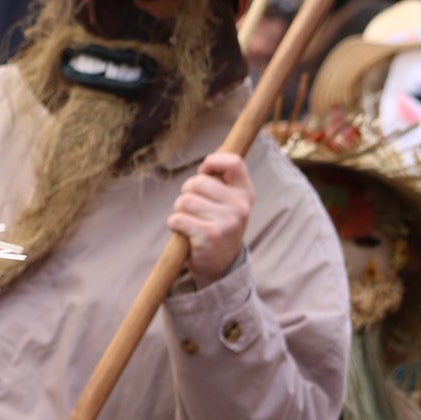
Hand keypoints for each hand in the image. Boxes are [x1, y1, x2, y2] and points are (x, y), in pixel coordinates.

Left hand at [170, 152, 252, 287]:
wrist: (220, 269)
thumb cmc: (218, 229)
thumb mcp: (229, 204)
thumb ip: (224, 181)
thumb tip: (216, 150)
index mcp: (245, 194)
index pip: (233, 162)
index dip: (212, 161)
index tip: (204, 171)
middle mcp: (239, 206)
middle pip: (198, 182)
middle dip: (187, 193)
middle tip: (194, 210)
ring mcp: (226, 222)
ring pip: (184, 201)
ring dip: (179, 212)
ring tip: (190, 223)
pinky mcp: (209, 235)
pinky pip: (178, 219)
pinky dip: (175, 225)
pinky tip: (185, 234)